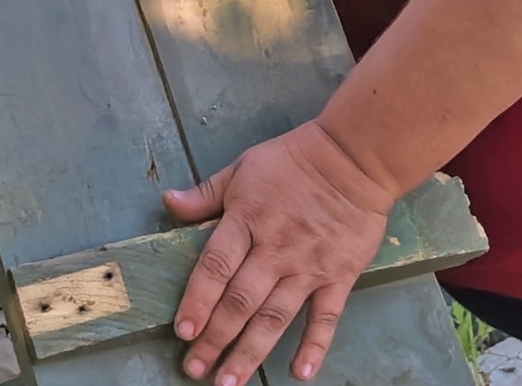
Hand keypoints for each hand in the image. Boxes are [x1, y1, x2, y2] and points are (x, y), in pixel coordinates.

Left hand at [164, 121, 397, 383]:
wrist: (353, 158)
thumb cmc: (293, 161)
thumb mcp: (242, 169)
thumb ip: (205, 194)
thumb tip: (167, 202)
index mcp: (246, 220)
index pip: (215, 267)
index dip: (197, 301)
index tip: (182, 332)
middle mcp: (274, 249)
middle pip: (240, 301)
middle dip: (215, 339)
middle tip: (195, 370)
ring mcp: (307, 267)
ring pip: (275, 317)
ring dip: (250, 352)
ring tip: (229, 382)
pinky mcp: (339, 276)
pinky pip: (326, 316)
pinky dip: (314, 345)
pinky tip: (300, 372)